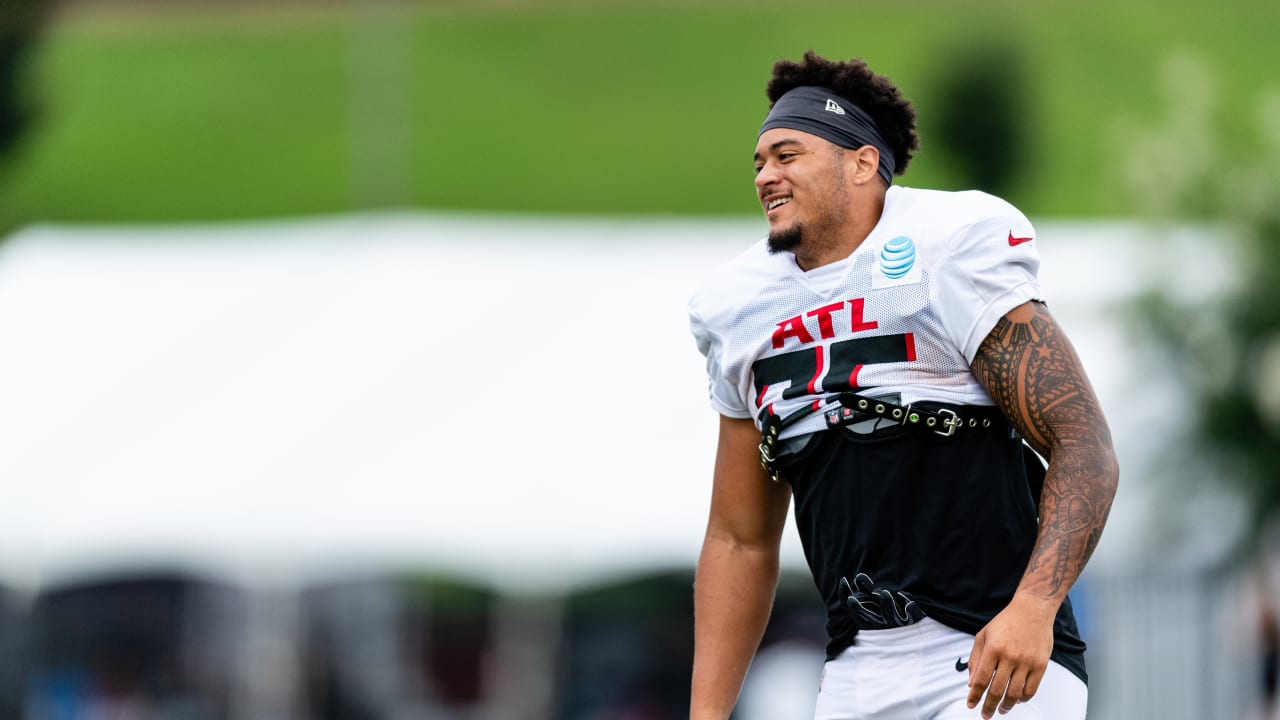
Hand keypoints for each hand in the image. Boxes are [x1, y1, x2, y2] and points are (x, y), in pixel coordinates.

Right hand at [841, 573, 924, 627]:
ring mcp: (897, 624)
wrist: (917, 633)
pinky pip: (912, 616)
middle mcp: (882, 623)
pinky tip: (909, 603)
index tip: (843, 580)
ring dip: (886, 604)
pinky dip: (910, 608)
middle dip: (858, 608)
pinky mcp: (913, 621)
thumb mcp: (877, 602)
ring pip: (889, 616)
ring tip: (884, 593)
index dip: (845, 596)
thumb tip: (859, 576)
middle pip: (867, 617)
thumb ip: (867, 589)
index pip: (852, 610)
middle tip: (852, 598)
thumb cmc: (892, 615)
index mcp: (870, 620)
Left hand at [965, 595, 1055, 717]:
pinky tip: (1016, 700)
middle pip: (997, 690)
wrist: (1032, 610)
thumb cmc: (1005, 623)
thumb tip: (971, 684)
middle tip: (985, 715)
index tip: (970, 705)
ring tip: (1001, 710)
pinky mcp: (1041, 665)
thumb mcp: (983, 635)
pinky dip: (1022, 698)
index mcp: (993, 649)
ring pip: (1014, 693)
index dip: (974, 695)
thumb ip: (975, 659)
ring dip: (1006, 706)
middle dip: (989, 706)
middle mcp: (1009, 656)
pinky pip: (1031, 689)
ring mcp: (1027, 662)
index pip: (980, 679)